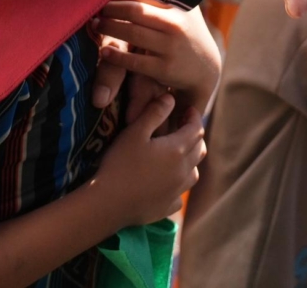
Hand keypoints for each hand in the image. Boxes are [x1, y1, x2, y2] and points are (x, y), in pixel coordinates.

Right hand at [90, 83, 205, 226]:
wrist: (107, 203)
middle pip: (199, 150)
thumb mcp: (135, 132)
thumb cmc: (119, 163)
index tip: (187, 110)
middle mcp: (183, 172)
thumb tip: (171, 98)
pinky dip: (178, 185)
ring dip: (190, 161)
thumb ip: (154, 113)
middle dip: (194, 136)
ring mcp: (177, 192)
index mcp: (177, 150)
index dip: (194, 117)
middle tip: (182, 128)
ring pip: (193, 173)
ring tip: (176, 154)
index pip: (197, 129)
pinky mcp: (167, 208)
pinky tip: (166, 182)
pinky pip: (180, 194)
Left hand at [91, 0, 219, 115]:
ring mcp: (170, 47)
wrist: (205, 68)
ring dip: (109, 28)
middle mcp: (175, 25)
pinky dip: (116, 55)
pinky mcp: (165, 69)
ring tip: (95, 25)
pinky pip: (134, 61)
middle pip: (135, 11)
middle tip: (95, 9)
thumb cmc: (187, 33)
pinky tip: (104, 50)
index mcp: (177, 7)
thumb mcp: (184, 10)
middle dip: (111, 9)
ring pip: (132, 33)